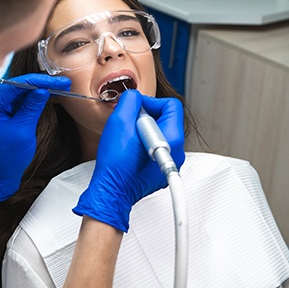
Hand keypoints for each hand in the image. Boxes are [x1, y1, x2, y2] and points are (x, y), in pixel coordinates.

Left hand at [0, 73, 70, 200]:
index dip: (36, 81)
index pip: (13, 86)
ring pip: (22, 91)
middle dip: (40, 83)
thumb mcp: (23, 130)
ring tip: (60, 87)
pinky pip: (22, 99)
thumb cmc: (8, 157)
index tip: (55, 81)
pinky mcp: (6, 111)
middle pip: (18, 85)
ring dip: (40, 88)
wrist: (0, 174)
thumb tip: (42, 90)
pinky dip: (36, 97)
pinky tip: (51, 94)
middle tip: (62, 83)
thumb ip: (32, 108)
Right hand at [73, 90, 184, 231]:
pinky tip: (131, 150)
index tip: (137, 109)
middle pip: (167, 119)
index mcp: (172, 139)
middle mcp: (176, 152)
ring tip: (130, 139)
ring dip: (145, 131)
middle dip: (147, 117)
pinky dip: (145, 143)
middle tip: (130, 125)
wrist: (112, 192)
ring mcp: (171, 162)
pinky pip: (158, 147)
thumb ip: (132, 100)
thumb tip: (136, 97)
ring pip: (162, 133)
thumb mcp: (120, 121)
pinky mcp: (162, 169)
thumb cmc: (116, 164)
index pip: (172, 105)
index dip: (151, 102)